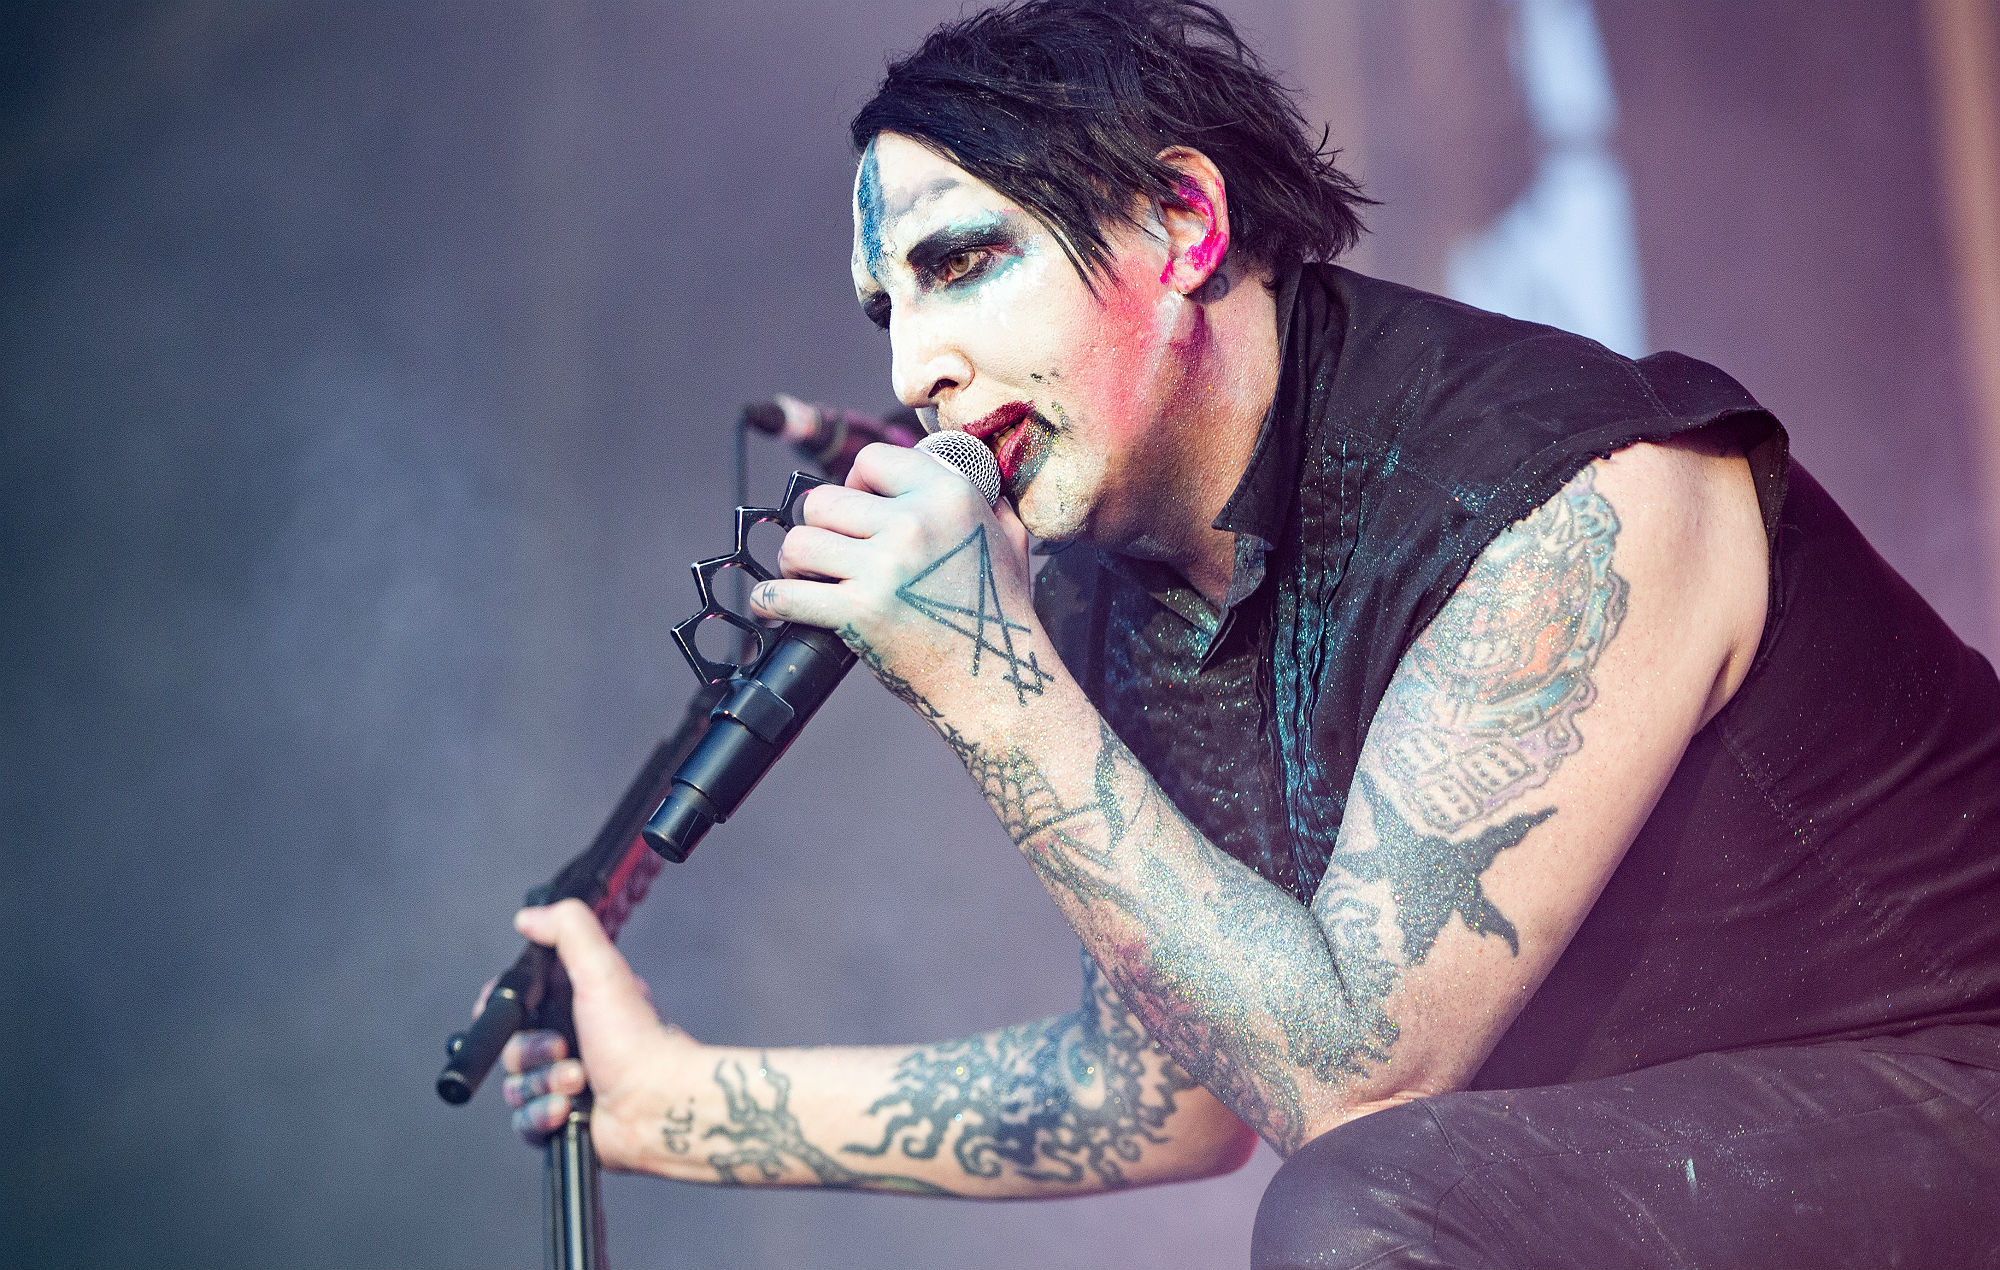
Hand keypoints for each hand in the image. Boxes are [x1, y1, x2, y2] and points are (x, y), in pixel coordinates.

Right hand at [492, 899, 701, 1170]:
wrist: (660, 1104)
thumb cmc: (639, 1040)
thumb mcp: (603, 972)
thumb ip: (568, 932)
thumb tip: (530, 916)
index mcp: (574, 1006)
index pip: (516, 1004)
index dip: (503, 1011)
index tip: (505, 1012)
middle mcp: (568, 1043)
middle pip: (510, 1049)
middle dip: (532, 1052)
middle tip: (564, 1049)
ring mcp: (563, 1084)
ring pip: (514, 1088)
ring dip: (541, 1085)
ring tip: (577, 1083)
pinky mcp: (561, 1121)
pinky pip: (524, 1122)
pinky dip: (542, 1116)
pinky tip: (568, 1110)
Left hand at [751, 442, 1040, 710]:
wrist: (997, 680)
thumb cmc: (1001, 612)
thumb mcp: (1009, 539)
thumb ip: (990, 500)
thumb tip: (973, 470)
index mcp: (949, 496)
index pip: (870, 459)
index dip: (855, 481)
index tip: (857, 509)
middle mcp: (914, 525)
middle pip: (823, 500)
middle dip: (819, 526)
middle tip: (830, 552)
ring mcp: (884, 570)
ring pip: (799, 542)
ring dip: (795, 562)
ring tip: (807, 578)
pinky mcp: (859, 614)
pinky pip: (785, 595)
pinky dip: (770, 601)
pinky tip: (773, 606)